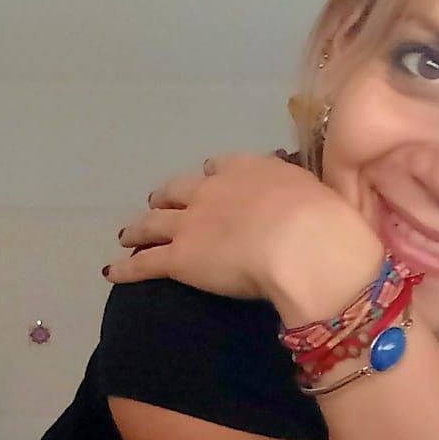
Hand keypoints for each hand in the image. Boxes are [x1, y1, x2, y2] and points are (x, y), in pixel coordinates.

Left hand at [104, 152, 381, 313]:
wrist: (304, 244)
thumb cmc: (326, 223)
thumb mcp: (323, 196)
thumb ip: (309, 198)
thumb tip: (316, 204)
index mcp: (252, 170)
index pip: (223, 167)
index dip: (213, 176)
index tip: (211, 180)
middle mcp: (214, 190)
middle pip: (180, 189)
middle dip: (168, 196)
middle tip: (160, 202)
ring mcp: (192, 223)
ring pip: (154, 222)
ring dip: (139, 226)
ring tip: (128, 233)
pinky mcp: (179, 258)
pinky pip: (144, 263)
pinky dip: (126, 268)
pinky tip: (111, 272)